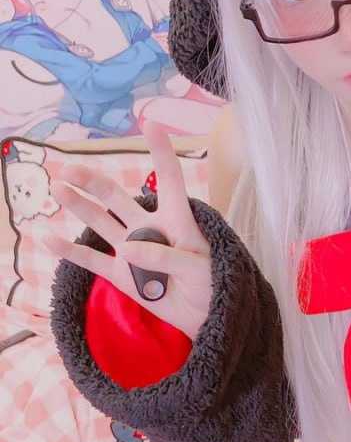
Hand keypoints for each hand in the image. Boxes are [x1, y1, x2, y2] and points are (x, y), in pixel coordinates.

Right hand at [45, 120, 213, 339]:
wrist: (206, 316)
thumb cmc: (212, 284)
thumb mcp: (199, 268)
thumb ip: (168, 257)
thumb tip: (127, 250)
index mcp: (178, 219)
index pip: (169, 180)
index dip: (161, 152)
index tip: (151, 125)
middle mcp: (150, 227)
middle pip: (118, 198)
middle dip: (93, 182)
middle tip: (70, 169)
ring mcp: (132, 249)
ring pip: (101, 221)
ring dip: (79, 205)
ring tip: (58, 188)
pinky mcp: (121, 274)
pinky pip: (91, 259)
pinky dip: (69, 250)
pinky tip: (47, 236)